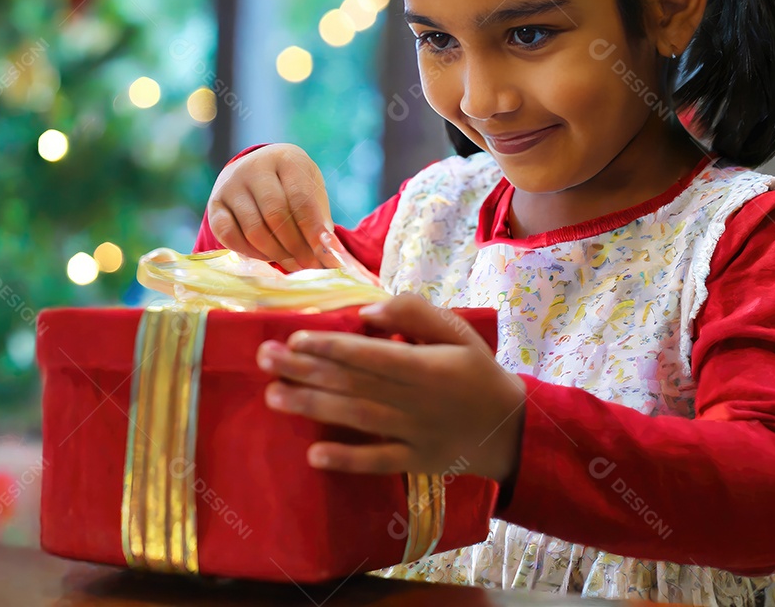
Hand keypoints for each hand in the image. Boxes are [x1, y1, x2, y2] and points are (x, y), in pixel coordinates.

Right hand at [207, 144, 340, 270]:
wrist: (258, 172)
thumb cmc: (293, 186)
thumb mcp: (312, 192)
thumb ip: (320, 220)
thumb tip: (330, 254)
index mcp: (286, 158)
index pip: (301, 199)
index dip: (313, 232)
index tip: (326, 256)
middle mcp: (254, 167)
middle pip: (276, 215)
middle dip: (296, 246)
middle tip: (310, 265)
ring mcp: (231, 185)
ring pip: (254, 229)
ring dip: (276, 254)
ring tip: (293, 264)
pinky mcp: (215, 204)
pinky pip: (229, 236)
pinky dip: (251, 253)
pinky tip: (267, 257)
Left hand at [256, 293, 525, 481]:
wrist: (510, 429)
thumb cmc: (476, 371)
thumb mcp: (456, 330)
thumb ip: (413, 313)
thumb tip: (366, 312)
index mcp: (425, 366)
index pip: (370, 355)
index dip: (331, 347)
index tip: (294, 337)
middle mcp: (415, 401)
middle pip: (353, 384)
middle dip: (305, 370)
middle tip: (264, 359)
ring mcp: (412, 434)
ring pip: (356, 419)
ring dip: (313, 407)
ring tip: (273, 396)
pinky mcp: (413, 461)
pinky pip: (377, 462)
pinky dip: (347, 460)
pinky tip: (314, 454)